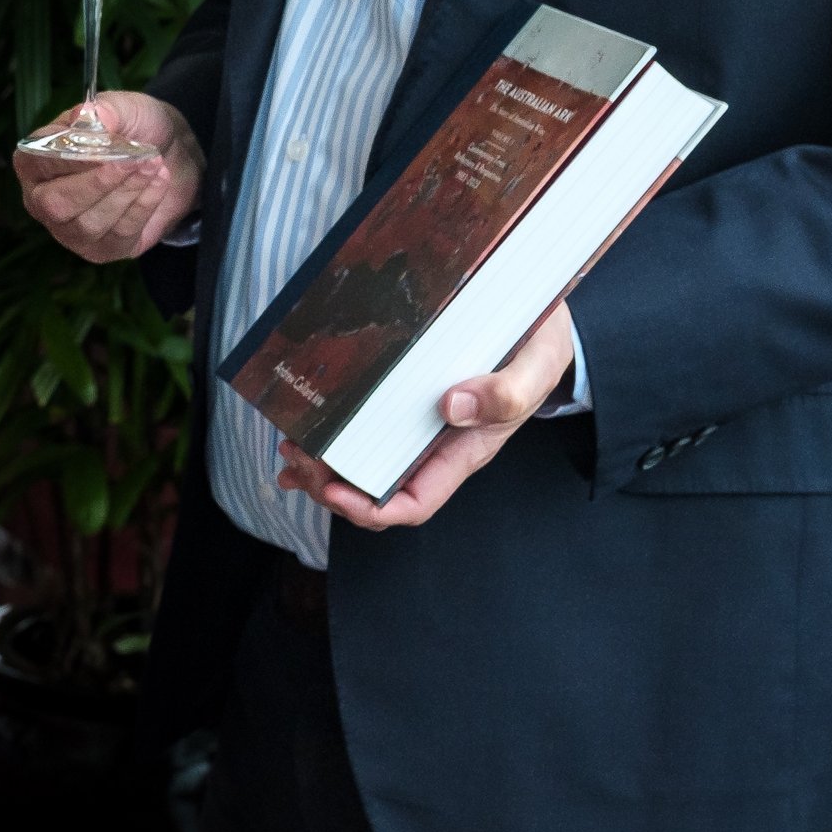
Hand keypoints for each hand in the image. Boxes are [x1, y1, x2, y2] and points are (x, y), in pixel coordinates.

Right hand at [14, 94, 205, 261]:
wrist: (172, 155)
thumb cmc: (135, 129)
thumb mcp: (125, 108)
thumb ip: (107, 110)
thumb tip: (88, 117)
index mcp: (35, 160)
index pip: (36, 163)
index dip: (69, 158)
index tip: (103, 146)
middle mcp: (43, 200)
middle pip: (55, 204)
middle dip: (97, 183)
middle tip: (134, 160)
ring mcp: (70, 231)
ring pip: (89, 223)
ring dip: (127, 192)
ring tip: (153, 164)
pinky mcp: (102, 250)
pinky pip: (118, 236)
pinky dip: (143, 206)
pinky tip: (158, 182)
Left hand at [277, 300, 575, 529]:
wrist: (542, 322)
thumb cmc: (540, 350)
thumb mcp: (534, 367)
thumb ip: (506, 393)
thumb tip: (451, 407)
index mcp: (465, 450)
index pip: (416, 502)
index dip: (371, 508)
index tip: (333, 491)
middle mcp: (436, 445)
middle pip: (378, 489)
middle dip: (332, 485)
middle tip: (297, 456)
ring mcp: (419, 424)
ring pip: (364, 463)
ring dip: (322, 464)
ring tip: (289, 446)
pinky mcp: (405, 398)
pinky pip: (363, 428)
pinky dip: (329, 434)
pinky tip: (300, 429)